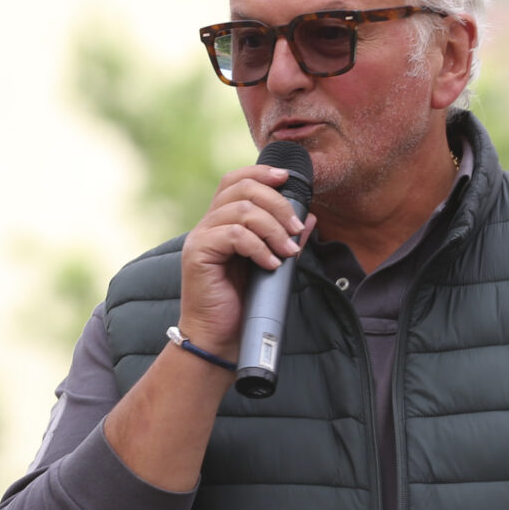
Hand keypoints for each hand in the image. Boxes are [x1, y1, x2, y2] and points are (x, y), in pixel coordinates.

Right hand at [175, 163, 315, 359]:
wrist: (219, 337)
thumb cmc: (243, 302)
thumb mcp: (271, 263)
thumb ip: (286, 238)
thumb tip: (310, 216)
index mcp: (223, 221)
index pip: (236, 179)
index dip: (262, 172)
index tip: (288, 179)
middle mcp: (208, 224)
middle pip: (242, 188)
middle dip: (277, 204)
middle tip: (296, 229)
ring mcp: (200, 237)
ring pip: (241, 210)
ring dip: (273, 229)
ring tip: (288, 251)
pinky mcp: (198, 253)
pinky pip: (234, 235)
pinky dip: (259, 247)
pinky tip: (271, 264)